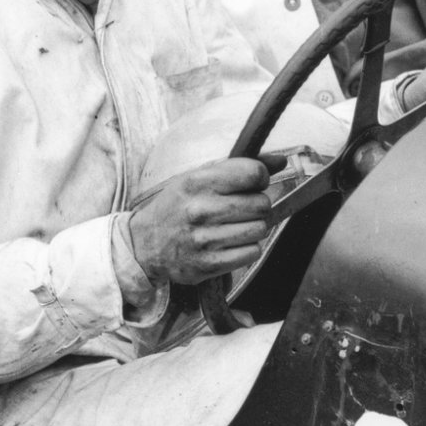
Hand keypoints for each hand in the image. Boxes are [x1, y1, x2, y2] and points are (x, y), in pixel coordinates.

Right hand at [128, 157, 271, 285]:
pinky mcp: (208, 265)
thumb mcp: (198, 178)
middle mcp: (200, 210)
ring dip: (254, 227)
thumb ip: (240, 167)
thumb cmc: (176, 206)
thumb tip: (281, 161)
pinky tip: (231, 243)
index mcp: (197, 182)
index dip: (260, 177)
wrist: (144, 244)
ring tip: (236, 226)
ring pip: (260, 229)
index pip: (253, 173)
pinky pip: (251, 252)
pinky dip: (247, 248)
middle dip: (258, 205)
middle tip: (243, 208)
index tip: (252, 183)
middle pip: (262, 204)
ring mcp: (204, 239)